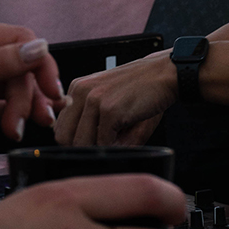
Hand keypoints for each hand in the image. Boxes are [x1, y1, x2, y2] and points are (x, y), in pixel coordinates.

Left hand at [0, 19, 63, 192]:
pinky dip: (18, 116)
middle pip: (21, 67)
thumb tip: (39, 47)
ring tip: (23, 128)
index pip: (18, 40)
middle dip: (30, 93)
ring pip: (16, 88)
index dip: (39, 63)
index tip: (49, 89)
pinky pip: (6, 107)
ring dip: (26, 107)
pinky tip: (25, 125)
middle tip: (36, 117)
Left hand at [55, 50, 177, 146]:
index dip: (76, 141)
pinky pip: (103, 143)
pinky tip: (127, 132)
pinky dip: (116, 146)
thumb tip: (85, 156)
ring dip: (100, 148)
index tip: (92, 142)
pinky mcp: (109, 109)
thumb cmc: (143, 89)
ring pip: (81, 143)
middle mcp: (81, 92)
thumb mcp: (111, 103)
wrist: (167, 73)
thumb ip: (92, 128)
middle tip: (106, 143)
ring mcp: (94, 99)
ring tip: (119, 137)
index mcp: (77, 89)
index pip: (61, 128)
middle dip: (85, 148)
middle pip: (65, 138)